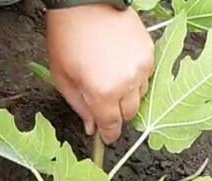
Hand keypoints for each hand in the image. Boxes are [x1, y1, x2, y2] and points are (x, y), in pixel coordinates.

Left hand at [46, 5, 153, 143]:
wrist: (85, 2)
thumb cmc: (67, 36)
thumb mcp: (62, 77)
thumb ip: (79, 106)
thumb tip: (92, 127)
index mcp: (102, 92)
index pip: (112, 125)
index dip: (109, 134)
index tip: (106, 136)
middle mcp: (126, 83)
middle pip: (129, 114)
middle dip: (117, 114)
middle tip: (104, 106)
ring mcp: (141, 66)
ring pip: (140, 95)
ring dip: (127, 95)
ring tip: (110, 80)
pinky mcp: (149, 51)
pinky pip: (146, 75)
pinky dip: (135, 77)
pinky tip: (119, 65)